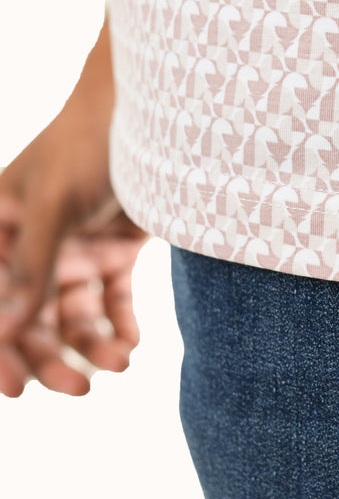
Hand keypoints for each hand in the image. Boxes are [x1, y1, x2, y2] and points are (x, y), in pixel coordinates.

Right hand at [0, 16, 146, 395]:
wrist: (162, 109)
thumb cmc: (93, 139)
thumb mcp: (54, 201)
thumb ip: (31, 266)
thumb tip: (6, 331)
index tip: (15, 389)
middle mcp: (29, 242)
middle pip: (29, 317)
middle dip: (49, 355)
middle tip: (78, 390)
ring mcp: (72, 247)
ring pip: (72, 314)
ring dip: (91, 345)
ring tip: (120, 365)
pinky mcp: (114, 249)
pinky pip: (111, 301)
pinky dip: (119, 326)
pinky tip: (131, 346)